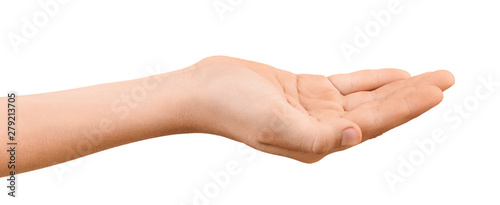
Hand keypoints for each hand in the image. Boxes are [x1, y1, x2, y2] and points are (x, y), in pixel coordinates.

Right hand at [184, 56, 454, 162]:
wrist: (204, 90)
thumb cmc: (232, 109)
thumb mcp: (273, 125)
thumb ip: (316, 136)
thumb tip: (356, 136)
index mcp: (318, 143)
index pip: (372, 125)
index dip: (405, 108)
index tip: (436, 91)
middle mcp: (321, 129)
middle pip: (377, 111)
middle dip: (412, 95)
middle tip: (446, 78)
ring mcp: (315, 110)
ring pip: (366, 96)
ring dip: (397, 86)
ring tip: (429, 76)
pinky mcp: (306, 91)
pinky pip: (347, 84)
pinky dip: (371, 80)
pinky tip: (391, 76)